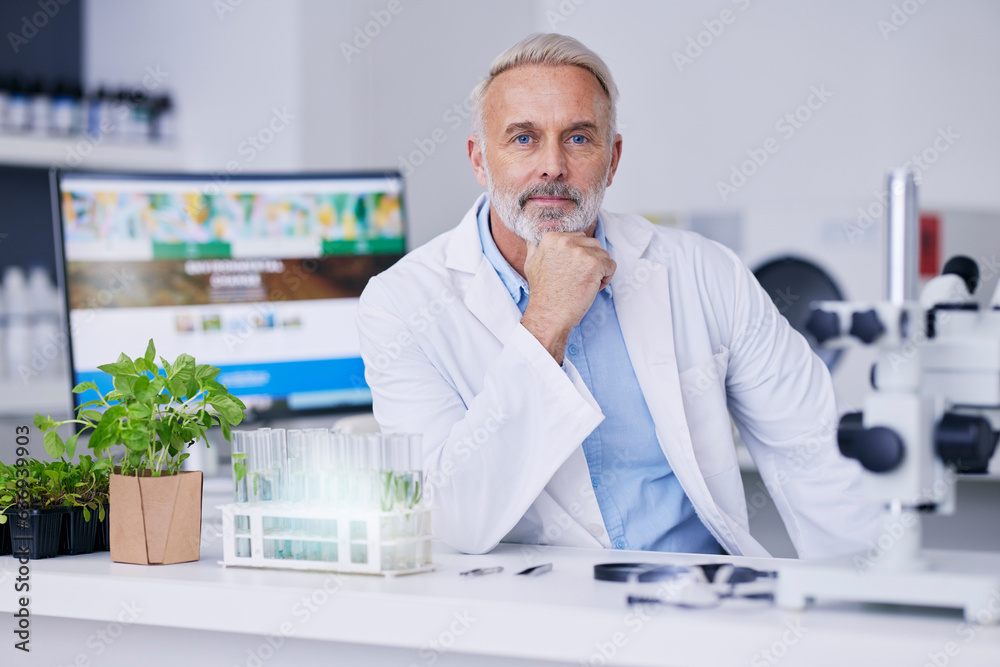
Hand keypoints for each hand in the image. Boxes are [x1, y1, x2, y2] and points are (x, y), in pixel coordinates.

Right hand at [520, 231, 615, 363]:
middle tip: (580, 279)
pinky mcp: (594, 264)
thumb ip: (536, 247)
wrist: (549, 314)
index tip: (572, 271)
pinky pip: (611, 265)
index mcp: (552, 238)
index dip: (579, 256)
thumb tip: (536, 238)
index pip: (579, 237)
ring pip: (603, 254)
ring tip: (586, 284)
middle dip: (590, 261)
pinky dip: (606, 278)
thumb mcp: (531, 263)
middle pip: (592, 244)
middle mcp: (566, 241)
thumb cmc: (542, 293)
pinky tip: (593, 288)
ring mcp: (581, 252)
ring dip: (599, 269)